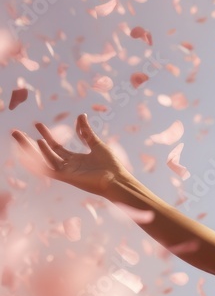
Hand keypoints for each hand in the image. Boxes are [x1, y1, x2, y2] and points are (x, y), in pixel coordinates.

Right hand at [11, 114, 133, 200]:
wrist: (118, 180)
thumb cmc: (111, 165)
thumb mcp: (96, 143)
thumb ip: (86, 131)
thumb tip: (81, 115)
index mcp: (75, 160)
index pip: (55, 147)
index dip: (46, 135)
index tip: (37, 124)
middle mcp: (68, 166)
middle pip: (44, 153)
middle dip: (29, 143)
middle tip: (16, 132)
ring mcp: (66, 172)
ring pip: (43, 159)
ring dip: (31, 148)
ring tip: (20, 136)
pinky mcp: (67, 177)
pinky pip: (50, 167)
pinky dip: (44, 155)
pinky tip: (39, 143)